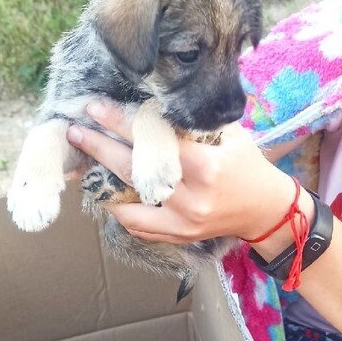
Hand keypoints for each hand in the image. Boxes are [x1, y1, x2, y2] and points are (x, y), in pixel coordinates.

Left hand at [67, 99, 308, 248]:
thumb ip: (194, 124)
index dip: (121, 124)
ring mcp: (182, 222)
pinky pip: (138, 226)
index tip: (95, 109)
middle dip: (100, 148)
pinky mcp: (178, 236)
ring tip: (85, 166)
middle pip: (132, 171)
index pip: (153, 142)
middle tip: (76, 131)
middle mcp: (190, 198)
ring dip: (103, 185)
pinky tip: (108, 195)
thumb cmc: (248, 167)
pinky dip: (120, 211)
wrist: (265, 210)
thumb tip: (154, 103)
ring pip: (128, 205)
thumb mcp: (230, 137)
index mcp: (205, 167)